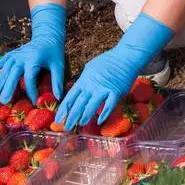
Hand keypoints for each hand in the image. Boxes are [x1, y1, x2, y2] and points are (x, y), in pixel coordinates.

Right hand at [0, 3, 65, 103]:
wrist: (47, 36)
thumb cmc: (54, 52)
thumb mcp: (58, 65)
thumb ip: (57, 81)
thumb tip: (58, 97)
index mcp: (34, 60)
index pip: (29, 78)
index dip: (31, 91)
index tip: (34, 102)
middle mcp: (22, 57)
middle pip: (13, 74)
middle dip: (8, 87)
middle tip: (4, 101)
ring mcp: (16, 54)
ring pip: (6, 68)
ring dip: (1, 81)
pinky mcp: (14, 53)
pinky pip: (3, 59)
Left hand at [54, 13, 172, 130]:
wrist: (126, 57)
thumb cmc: (108, 61)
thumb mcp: (90, 67)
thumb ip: (83, 80)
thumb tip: (77, 90)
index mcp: (84, 80)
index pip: (70, 97)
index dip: (63, 109)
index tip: (58, 118)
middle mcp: (92, 86)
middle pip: (79, 104)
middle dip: (71, 117)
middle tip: (66, 127)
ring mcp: (104, 89)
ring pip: (91, 107)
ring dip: (85, 117)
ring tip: (80, 124)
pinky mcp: (116, 92)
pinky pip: (109, 106)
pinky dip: (104, 114)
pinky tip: (99, 121)